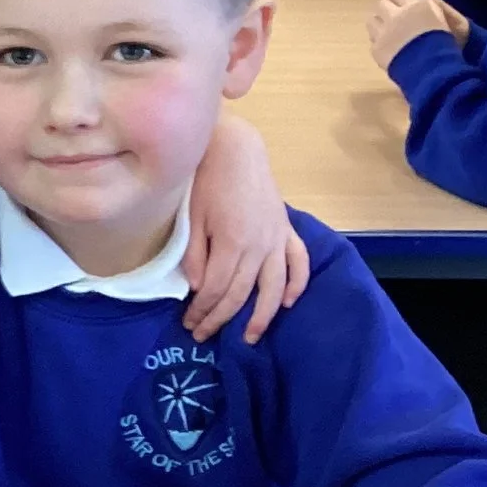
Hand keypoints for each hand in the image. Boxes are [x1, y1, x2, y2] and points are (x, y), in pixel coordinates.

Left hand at [182, 114, 307, 342]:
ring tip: (249, 336)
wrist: (237, 150)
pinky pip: (298, 261)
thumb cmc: (208, 181)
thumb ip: (196, 255)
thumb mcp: (193, 217)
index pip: (217, 289)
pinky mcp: (286, 230)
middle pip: (241, 294)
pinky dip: (297, 283)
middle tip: (203, 335)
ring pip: (274, 287)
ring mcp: (277, 239)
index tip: (189, 323)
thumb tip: (198, 289)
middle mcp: (259, 246)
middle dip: (220, 319)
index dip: (202, 311)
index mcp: (233, 242)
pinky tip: (290, 302)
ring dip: (263, 315)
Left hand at [367, 0, 468, 69]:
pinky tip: (388, 49)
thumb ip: (435, 9)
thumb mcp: (450, 19)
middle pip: (382, 4)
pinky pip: (373, 42)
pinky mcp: (378, 49)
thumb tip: (426, 2)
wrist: (434, 68)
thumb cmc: (449, 43)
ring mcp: (384, 32)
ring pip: (372, 21)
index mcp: (416, 3)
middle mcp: (397, 14)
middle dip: (386, 9)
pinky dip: (380, 44)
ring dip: (379, 24)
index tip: (398, 2)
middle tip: (390, 17)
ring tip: (386, 32)